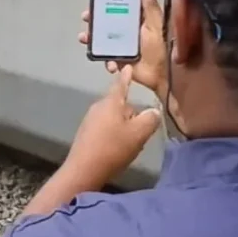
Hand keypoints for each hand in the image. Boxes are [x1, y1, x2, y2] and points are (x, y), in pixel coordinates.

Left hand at [62, 66, 160, 187]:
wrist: (83, 170)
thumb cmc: (113, 147)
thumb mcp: (138, 134)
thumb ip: (150, 120)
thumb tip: (154, 111)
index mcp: (111, 102)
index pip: (121, 84)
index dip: (127, 76)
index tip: (128, 66)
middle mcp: (98, 107)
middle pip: (120, 104)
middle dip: (132, 114)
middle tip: (142, 130)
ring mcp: (90, 120)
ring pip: (113, 117)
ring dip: (124, 126)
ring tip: (131, 143)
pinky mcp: (86, 133)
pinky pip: (105, 128)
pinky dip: (114, 134)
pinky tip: (118, 149)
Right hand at [78, 0, 167, 97]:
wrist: (160, 76)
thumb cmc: (162, 49)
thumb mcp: (156, 26)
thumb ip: (151, 8)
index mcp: (137, 20)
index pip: (120, 6)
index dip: (108, 1)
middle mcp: (127, 31)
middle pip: (106, 21)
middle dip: (94, 19)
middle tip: (88, 17)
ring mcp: (120, 44)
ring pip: (101, 37)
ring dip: (92, 38)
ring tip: (86, 38)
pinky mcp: (116, 57)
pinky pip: (104, 56)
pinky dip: (103, 59)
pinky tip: (110, 63)